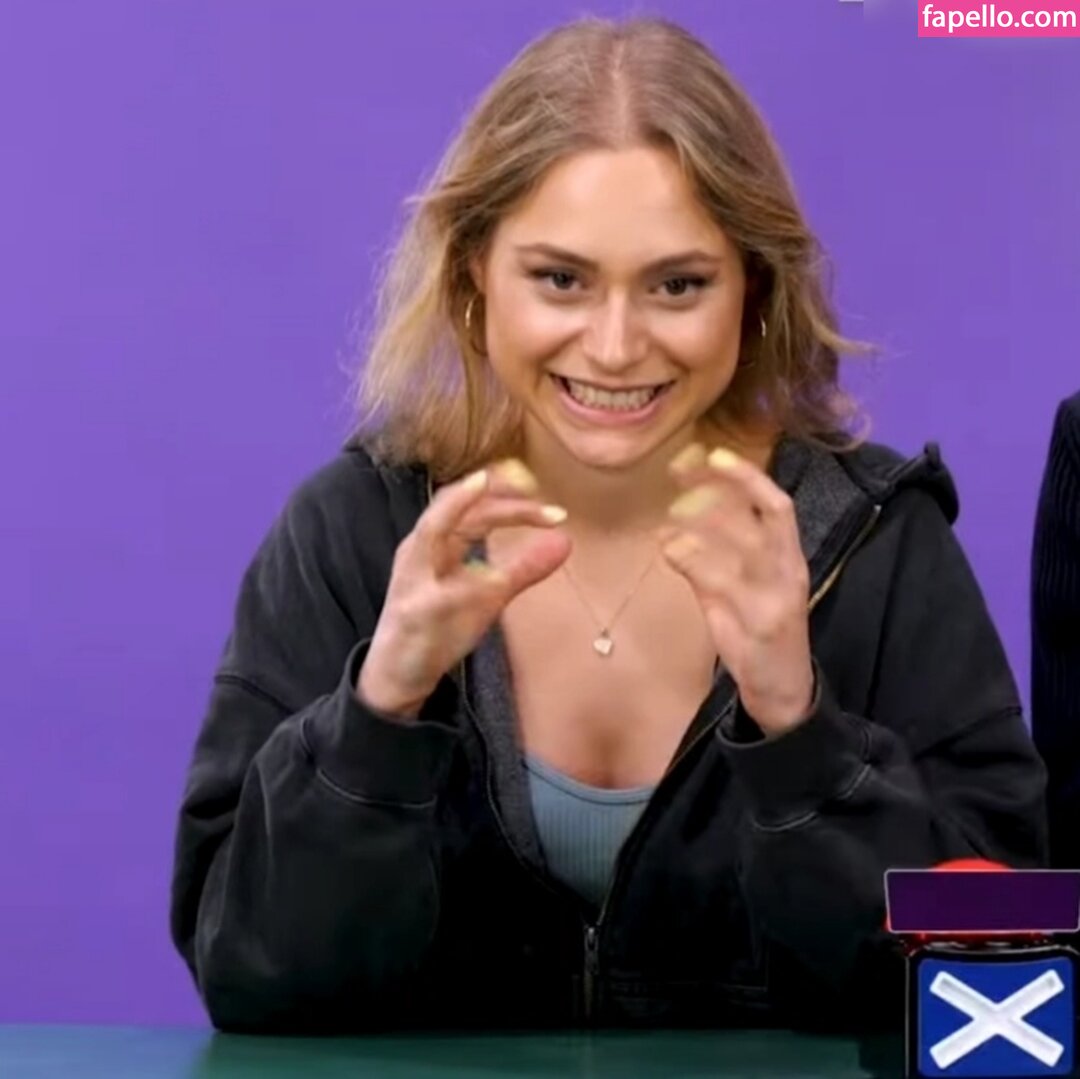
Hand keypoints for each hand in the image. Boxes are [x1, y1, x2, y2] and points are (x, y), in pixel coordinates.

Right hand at [358, 460, 570, 718]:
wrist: (398, 672)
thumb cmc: (440, 627)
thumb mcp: (489, 593)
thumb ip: (524, 567)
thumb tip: (565, 540)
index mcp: (436, 541)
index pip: (471, 503)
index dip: (504, 490)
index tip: (540, 488)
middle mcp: (419, 549)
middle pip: (453, 504)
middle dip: (492, 493)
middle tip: (535, 488)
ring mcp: (413, 577)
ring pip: (433, 528)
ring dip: (464, 505)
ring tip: (495, 488)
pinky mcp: (416, 609)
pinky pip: (434, 583)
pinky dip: (457, 569)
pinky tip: (485, 571)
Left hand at [659, 443, 814, 737]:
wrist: (784, 690)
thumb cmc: (757, 631)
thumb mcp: (737, 589)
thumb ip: (712, 558)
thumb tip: (674, 525)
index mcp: (790, 557)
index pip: (778, 505)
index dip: (749, 476)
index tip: (715, 453)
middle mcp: (789, 572)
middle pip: (760, 519)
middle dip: (719, 489)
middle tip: (677, 469)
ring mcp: (776, 599)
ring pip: (742, 549)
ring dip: (701, 525)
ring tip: (667, 513)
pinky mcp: (759, 626)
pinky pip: (724, 586)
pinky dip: (692, 561)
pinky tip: (668, 548)